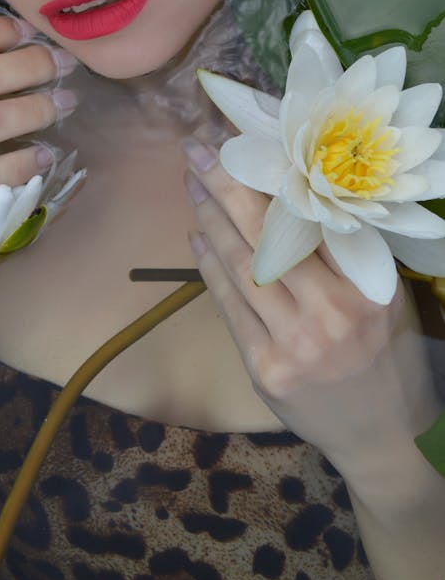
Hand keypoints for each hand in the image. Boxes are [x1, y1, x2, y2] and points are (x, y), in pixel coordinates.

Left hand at [183, 139, 439, 486]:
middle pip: (267, 233)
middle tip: (198, 149)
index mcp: (369, 286)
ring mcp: (297, 344)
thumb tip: (286, 192)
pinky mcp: (267, 369)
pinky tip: (198, 237)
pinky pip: (230, 305)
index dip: (271, 176)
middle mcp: (334, 312)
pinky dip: (209, 267)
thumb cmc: (385, 354)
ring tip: (194, 186)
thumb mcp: (383, 296)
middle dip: (226, 184)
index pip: (311, 217)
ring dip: (211, 219)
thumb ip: (343, 253)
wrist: (383, 436)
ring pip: (241, 265)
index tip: (242, 143)